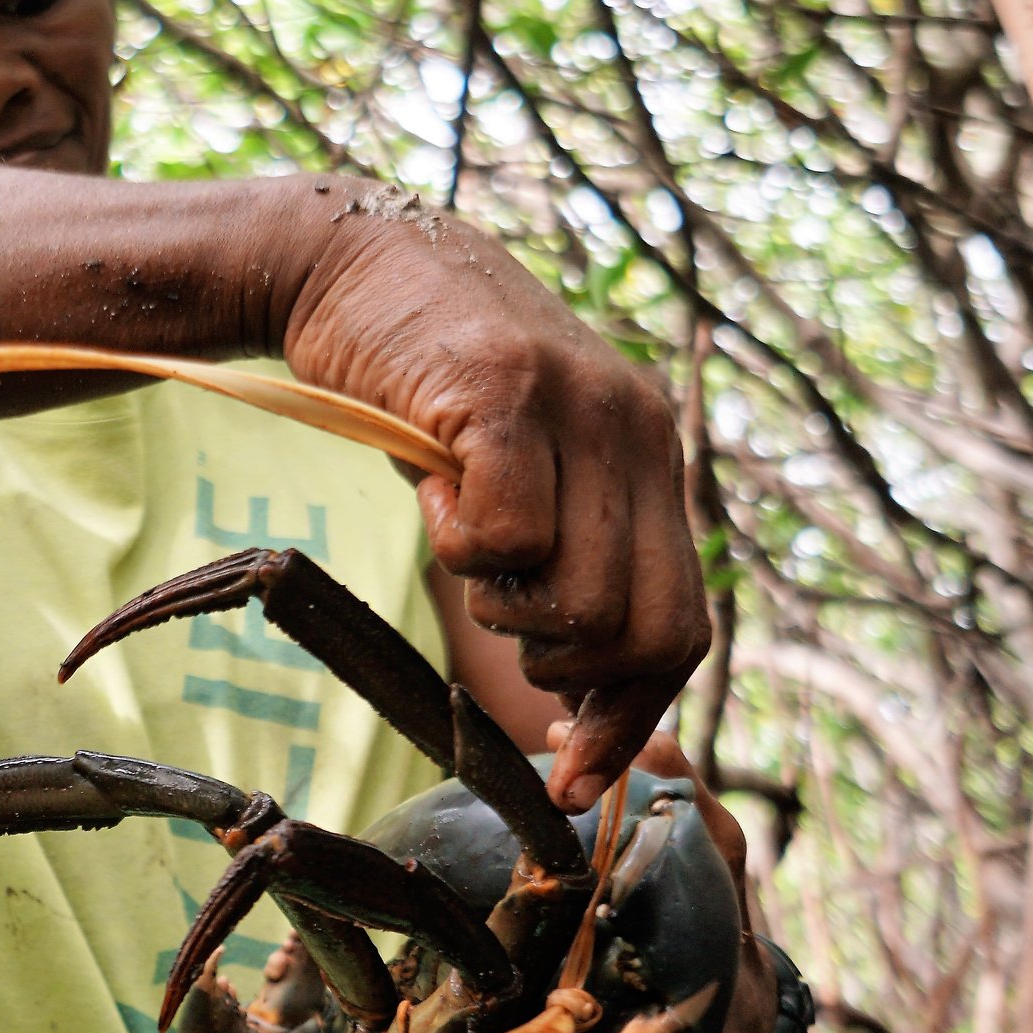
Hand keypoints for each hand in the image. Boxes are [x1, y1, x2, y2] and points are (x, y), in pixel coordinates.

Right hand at [280, 194, 709, 809]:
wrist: (350, 258)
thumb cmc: (424, 385)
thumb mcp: (525, 472)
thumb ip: (568, 558)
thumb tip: (585, 710)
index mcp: (655, 457)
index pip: (682, 628)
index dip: (629, 715)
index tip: (571, 774)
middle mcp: (639, 429)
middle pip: (639, 631)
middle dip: (558, 666)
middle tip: (493, 609)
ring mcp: (580, 406)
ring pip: (578, 597)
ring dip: (501, 603)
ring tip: (459, 534)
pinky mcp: (505, 391)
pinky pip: (506, 537)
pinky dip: (457, 543)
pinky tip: (432, 487)